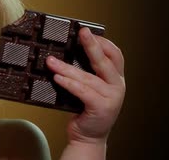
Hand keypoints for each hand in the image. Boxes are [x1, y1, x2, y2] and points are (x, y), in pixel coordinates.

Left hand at [46, 27, 125, 144]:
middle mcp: (117, 86)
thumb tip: (65, 51)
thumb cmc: (86, 108)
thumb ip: (86, 72)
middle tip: (81, 32)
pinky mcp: (101, 108)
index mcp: (115, 78)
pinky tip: (58, 77)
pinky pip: (83, 91)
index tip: (88, 32)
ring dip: (67, 67)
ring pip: (87, 77)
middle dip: (92, 45)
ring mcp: (111, 98)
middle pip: (105, 61)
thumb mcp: (90, 87)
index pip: (115, 54)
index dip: (103, 42)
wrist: (88, 136)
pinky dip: (69, 83)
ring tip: (51, 61)